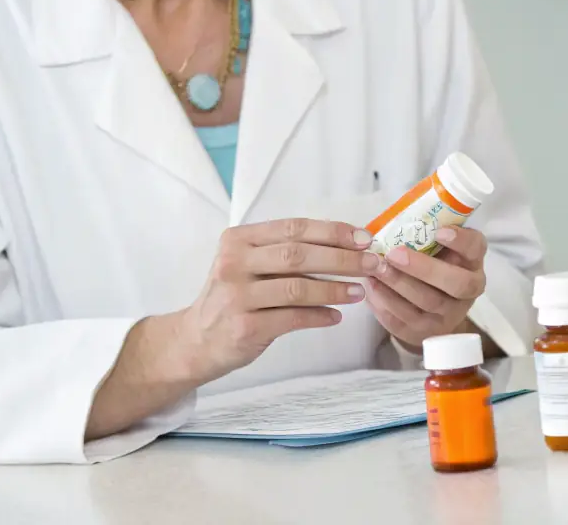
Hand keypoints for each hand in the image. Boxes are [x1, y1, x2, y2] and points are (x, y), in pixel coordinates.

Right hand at [176, 218, 380, 385]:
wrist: (195, 340)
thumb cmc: (233, 297)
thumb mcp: (246, 264)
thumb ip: (282, 252)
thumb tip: (344, 244)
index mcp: (238, 239)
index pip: (293, 228)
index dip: (332, 231)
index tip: (363, 238)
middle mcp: (234, 263)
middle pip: (298, 254)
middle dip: (341, 258)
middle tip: (371, 263)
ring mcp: (236, 296)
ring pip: (297, 287)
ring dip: (335, 288)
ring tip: (359, 291)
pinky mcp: (244, 327)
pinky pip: (292, 318)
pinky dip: (319, 316)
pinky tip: (336, 315)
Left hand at [364, 226, 487, 350]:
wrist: (432, 312)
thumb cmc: (432, 267)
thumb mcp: (437, 249)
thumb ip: (425, 234)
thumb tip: (394, 216)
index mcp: (472, 262)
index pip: (475, 248)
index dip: (460, 241)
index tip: (439, 231)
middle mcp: (468, 291)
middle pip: (454, 283)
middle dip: (423, 268)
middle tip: (393, 254)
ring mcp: (448, 316)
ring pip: (427, 302)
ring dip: (398, 284)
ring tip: (375, 269)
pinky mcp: (426, 333)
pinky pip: (406, 321)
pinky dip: (385, 303)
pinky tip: (371, 288)